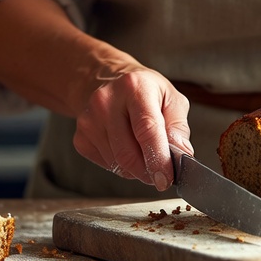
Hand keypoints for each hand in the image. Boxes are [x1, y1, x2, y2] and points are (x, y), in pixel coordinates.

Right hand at [72, 66, 192, 190]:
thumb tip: (181, 154)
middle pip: (128, 153)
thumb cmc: (145, 91)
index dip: (158, 158)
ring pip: (117, 164)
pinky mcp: (80, 138)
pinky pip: (105, 165)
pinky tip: (126, 147)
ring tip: (144, 152)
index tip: (166, 178)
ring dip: (136, 169)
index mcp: (134, 87)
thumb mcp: (171, 98)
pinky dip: (121, 166)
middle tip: (161, 174)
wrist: (109, 82)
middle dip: (148, 171)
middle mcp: (106, 101)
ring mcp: (89, 120)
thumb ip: (178, 127)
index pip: (146, 129)